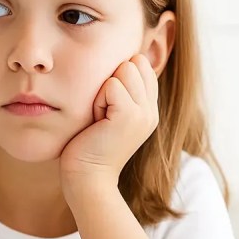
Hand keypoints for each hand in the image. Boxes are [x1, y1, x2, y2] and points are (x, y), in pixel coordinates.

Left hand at [60, 54, 159, 195]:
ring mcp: (144, 113)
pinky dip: (98, 100)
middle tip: (100, 114)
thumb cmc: (87, 146)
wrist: (87, 178)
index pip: (140, 64)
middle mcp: (151, 109)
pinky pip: (111, 85)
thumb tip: (119, 59)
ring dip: (102, 92)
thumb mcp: (107, 113)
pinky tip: (97, 121)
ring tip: (99, 118)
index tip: (106, 107)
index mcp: (148, 108)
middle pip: (133, 62)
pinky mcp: (130, 116)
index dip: (116, 78)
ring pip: (123, 70)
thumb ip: (118, 90)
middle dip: (109, 83)